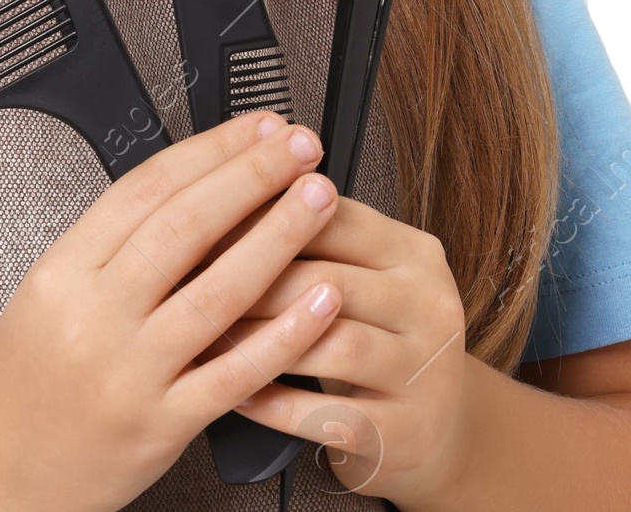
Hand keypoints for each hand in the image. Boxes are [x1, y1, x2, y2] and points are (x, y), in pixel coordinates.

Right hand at [0, 112, 343, 511]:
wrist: (3, 472)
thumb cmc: (31, 379)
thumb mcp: (49, 292)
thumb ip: (113, 245)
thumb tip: (196, 184)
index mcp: (64, 271)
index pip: (147, 188)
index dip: (211, 150)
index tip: (257, 128)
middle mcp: (95, 317)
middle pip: (186, 227)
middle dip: (253, 176)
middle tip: (300, 146)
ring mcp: (131, 373)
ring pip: (219, 292)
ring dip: (280, 236)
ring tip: (319, 197)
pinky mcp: (162, 426)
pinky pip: (237, 373)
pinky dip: (287, 333)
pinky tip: (323, 299)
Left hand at [214, 196, 470, 504]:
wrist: (438, 428)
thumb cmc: (378, 337)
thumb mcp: (365, 277)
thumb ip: (314, 239)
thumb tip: (224, 199)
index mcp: (413, 252)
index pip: (335, 216)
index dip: (264, 216)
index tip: (206, 221)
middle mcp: (430, 304)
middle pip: (328, 277)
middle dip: (251, 280)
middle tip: (193, 281)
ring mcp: (426, 372)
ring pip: (332, 344)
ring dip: (261, 341)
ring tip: (208, 337)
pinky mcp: (408, 432)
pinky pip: (329, 415)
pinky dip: (276, 403)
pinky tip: (238, 393)